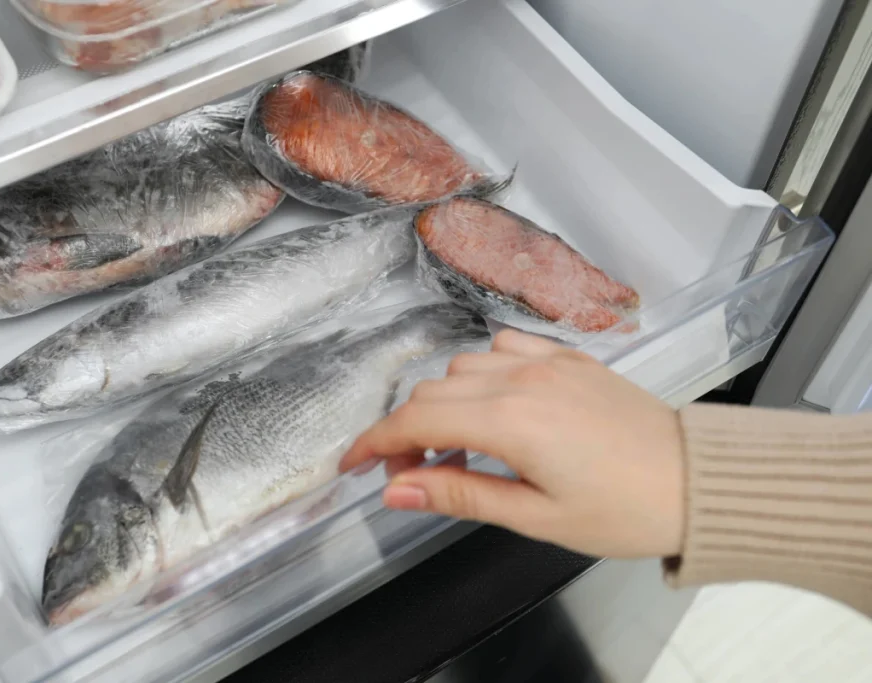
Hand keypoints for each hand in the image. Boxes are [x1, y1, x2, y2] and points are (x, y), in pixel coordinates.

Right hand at [340, 330, 685, 558]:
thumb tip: (395, 489)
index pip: (416, 420)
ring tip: (454, 447)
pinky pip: (504, 347)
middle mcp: (523, 379)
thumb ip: (458, 494)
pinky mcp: (570, 357)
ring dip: (443, 403)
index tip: (353, 464)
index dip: (374, 442)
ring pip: (463, 366)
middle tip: (410, 472)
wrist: (699, 481)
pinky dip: (482, 373)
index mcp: (511, 420)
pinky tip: (493, 405)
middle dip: (406, 430)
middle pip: (432, 390)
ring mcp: (548, 361)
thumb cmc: (625, 509)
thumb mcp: (535, 516)